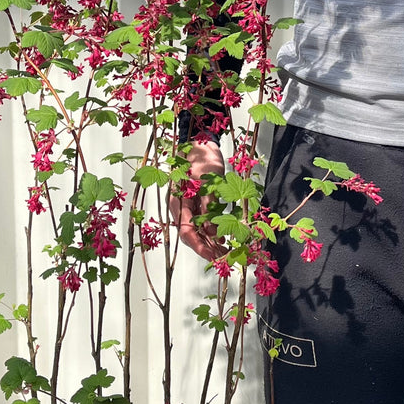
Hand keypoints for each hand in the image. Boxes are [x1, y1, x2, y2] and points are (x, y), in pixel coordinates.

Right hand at [171, 139, 225, 260]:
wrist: (200, 144)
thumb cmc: (203, 160)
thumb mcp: (209, 182)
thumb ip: (209, 206)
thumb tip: (211, 232)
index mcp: (178, 202)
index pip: (187, 232)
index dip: (200, 246)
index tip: (214, 257)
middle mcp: (179, 207)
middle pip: (190, 234)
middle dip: (206, 248)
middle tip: (224, 259)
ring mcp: (185, 206)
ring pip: (195, 230)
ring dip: (209, 242)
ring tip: (225, 252)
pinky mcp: (193, 203)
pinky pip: (200, 222)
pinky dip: (210, 232)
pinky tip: (221, 239)